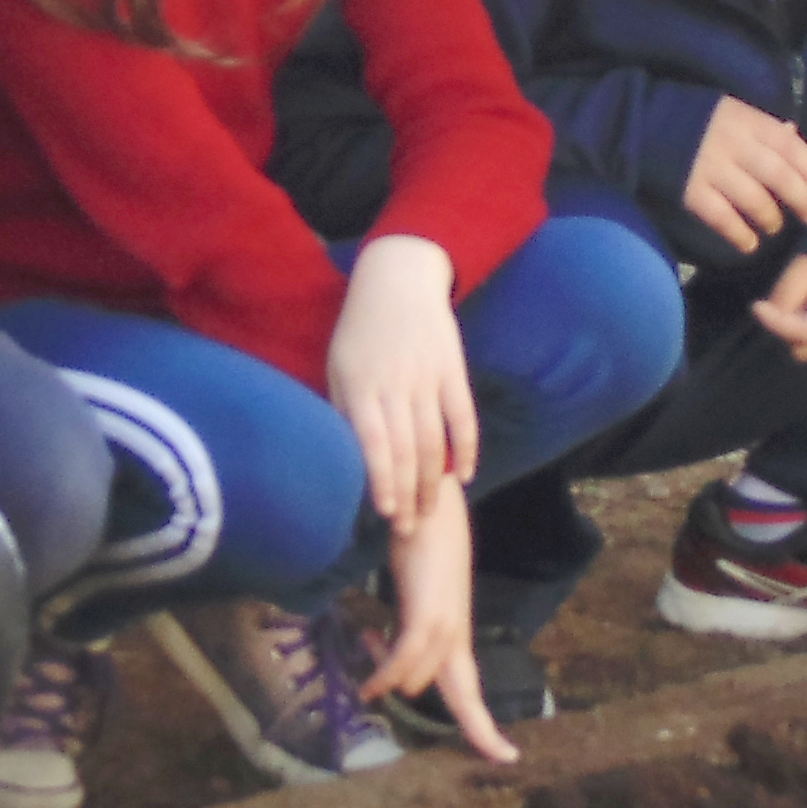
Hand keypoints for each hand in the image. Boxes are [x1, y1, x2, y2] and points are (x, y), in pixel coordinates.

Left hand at [327, 233, 476, 530]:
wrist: (397, 279)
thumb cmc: (359, 330)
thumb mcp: (338, 367)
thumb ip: (342, 411)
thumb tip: (343, 461)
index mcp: (361, 385)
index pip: (373, 443)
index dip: (381, 481)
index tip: (384, 513)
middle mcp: (396, 383)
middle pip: (407, 450)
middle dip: (408, 494)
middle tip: (407, 528)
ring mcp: (428, 377)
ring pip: (436, 440)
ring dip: (434, 481)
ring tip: (430, 511)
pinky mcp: (454, 370)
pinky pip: (464, 416)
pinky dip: (468, 448)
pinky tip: (465, 476)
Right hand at [357, 485, 519, 766]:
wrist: (428, 496)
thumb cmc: (416, 536)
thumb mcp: (411, 587)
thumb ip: (404, 616)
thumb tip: (380, 640)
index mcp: (452, 627)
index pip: (467, 682)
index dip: (481, 720)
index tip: (506, 752)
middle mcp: (455, 628)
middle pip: (468, 693)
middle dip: (483, 729)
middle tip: (507, 758)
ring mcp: (444, 619)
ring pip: (426, 678)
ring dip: (391, 684)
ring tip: (368, 686)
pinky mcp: (428, 609)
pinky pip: (407, 656)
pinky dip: (387, 674)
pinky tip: (371, 684)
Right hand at [680, 95, 806, 254]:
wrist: (641, 123)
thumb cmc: (692, 117)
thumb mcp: (729, 109)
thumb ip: (760, 125)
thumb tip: (793, 134)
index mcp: (745, 119)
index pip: (788, 145)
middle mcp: (732, 143)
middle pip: (778, 175)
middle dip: (801, 199)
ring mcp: (711, 168)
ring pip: (754, 199)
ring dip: (771, 218)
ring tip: (775, 226)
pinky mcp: (691, 190)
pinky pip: (723, 217)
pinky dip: (739, 233)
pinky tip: (749, 243)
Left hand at [747, 252, 806, 366]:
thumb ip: (789, 290)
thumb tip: (772, 314)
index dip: (778, 322)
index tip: (757, 306)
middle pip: (804, 345)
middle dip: (787, 324)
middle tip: (792, 294)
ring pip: (805, 350)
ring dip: (795, 329)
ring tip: (806, 299)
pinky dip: (803, 332)